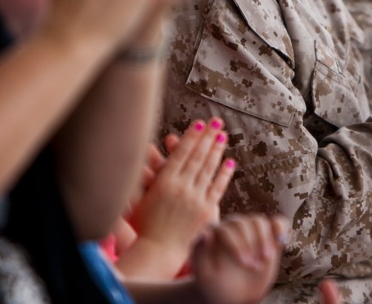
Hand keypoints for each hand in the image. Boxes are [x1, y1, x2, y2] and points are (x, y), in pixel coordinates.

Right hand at [120, 118, 233, 277]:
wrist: (158, 250)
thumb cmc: (145, 224)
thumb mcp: (140, 198)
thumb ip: (148, 176)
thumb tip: (145, 151)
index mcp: (163, 183)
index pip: (181, 154)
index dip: (192, 137)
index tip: (200, 124)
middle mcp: (181, 188)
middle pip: (198, 157)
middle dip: (208, 137)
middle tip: (217, 121)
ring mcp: (196, 199)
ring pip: (209, 169)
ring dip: (217, 150)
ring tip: (223, 135)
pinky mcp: (207, 211)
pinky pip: (218, 188)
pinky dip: (224, 174)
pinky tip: (230, 162)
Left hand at [191, 214, 284, 303]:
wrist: (233, 296)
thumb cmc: (215, 287)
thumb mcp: (204, 275)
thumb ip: (199, 255)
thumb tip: (206, 233)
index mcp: (214, 233)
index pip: (226, 229)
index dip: (238, 244)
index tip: (245, 264)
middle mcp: (232, 227)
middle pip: (244, 223)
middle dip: (252, 244)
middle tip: (254, 267)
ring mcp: (250, 230)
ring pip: (260, 221)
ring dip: (265, 240)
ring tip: (265, 260)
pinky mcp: (267, 235)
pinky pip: (277, 222)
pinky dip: (281, 228)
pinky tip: (282, 241)